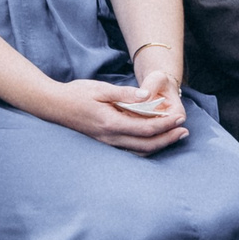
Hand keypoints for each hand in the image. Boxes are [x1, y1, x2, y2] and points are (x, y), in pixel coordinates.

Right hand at [51, 77, 189, 155]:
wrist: (53, 106)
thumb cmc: (76, 94)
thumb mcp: (101, 89)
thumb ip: (125, 94)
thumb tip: (146, 96)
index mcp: (111, 123)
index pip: (146, 128)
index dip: (166, 124)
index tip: (180, 118)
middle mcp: (110, 138)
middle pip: (146, 144)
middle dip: (168, 139)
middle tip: (184, 132)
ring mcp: (107, 143)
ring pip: (139, 151)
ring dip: (159, 145)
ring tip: (174, 137)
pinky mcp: (104, 143)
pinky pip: (130, 150)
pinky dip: (145, 147)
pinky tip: (153, 140)